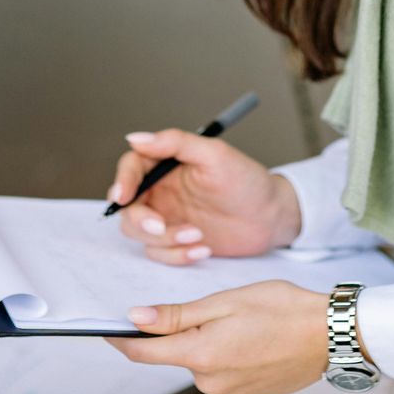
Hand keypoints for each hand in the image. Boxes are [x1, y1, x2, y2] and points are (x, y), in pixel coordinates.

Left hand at [106, 281, 328, 393]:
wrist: (328, 335)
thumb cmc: (282, 309)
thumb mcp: (225, 301)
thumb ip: (177, 315)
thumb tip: (136, 319)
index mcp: (201, 354)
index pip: (145, 352)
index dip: (122, 340)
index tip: (107, 330)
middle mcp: (210, 382)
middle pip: (177, 354)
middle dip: (188, 332)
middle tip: (224, 309)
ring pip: (201, 363)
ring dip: (211, 345)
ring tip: (247, 326)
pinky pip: (221, 375)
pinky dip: (228, 358)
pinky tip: (253, 344)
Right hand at [108, 130, 301, 263]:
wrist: (271, 217)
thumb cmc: (247, 181)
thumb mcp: (215, 155)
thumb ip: (175, 142)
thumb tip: (135, 138)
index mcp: (166, 164)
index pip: (131, 167)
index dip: (122, 181)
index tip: (122, 197)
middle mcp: (161, 190)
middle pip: (127, 207)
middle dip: (140, 220)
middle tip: (161, 226)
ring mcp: (167, 217)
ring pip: (140, 234)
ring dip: (164, 240)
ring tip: (198, 235)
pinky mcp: (177, 241)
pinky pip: (160, 254)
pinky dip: (177, 255)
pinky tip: (203, 249)